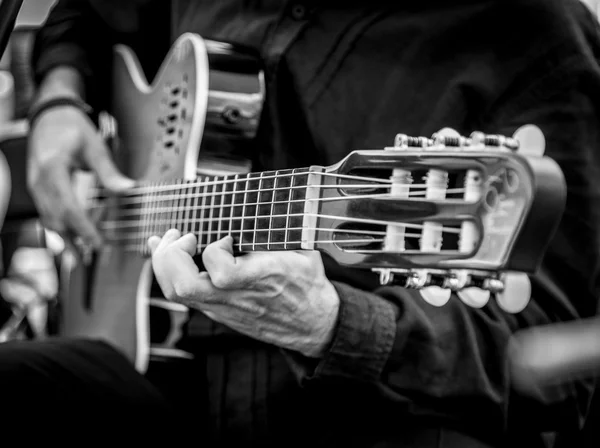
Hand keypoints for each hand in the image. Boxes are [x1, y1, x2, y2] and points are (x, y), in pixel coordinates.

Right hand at [27, 105, 133, 247]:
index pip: (68, 208)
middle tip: (94, 255)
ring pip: (48, 220)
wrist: (49, 116)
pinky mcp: (37, 188)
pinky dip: (61, 226)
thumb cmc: (72, 128)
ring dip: (66, 237)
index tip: (98, 244)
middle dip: (75, 240)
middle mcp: (40, 181)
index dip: (84, 229)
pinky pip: (46, 213)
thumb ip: (109, 172)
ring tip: (84, 254)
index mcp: (53, 169)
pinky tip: (74, 236)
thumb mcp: (95, 146)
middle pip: (56, 219)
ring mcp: (35, 186)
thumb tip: (129, 190)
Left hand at [148, 229, 340, 357]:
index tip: (228, 238)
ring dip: (165, 262)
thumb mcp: (303, 250)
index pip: (222, 272)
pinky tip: (169, 253)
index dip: (216, 249)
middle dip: (172, 254)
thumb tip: (269, 197)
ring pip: (176, 293)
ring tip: (172, 240)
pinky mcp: (217, 311)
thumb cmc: (307, 284)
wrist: (312, 324)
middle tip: (184, 235)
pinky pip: (182, 295)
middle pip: (185, 287)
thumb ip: (281, 228)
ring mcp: (222, 308)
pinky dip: (168, 271)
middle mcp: (236, 298)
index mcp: (261, 280)